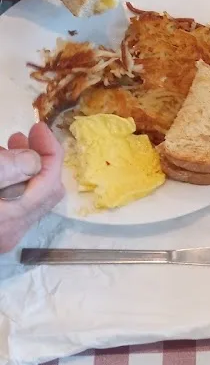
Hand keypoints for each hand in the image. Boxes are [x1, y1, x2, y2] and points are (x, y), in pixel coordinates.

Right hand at [0, 123, 64, 252]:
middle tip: (24, 137)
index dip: (49, 150)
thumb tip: (35, 160)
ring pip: (30, 199)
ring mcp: (5, 236)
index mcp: (11, 216)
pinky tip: (3, 171)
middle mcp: (12, 232)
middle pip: (45, 192)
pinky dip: (15, 185)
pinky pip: (16, 206)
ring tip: (10, 148)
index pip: (49, 180)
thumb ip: (5, 169)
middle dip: (40, 159)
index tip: (39, 128)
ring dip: (26, 171)